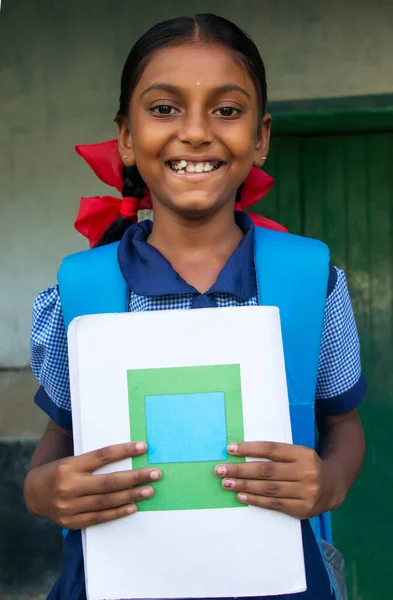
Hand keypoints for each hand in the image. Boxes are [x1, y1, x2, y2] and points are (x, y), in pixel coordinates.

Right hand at [24, 442, 161, 528]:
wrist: (33, 493)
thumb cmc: (59, 471)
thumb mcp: (71, 459)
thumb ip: (93, 459)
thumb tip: (125, 452)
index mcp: (69, 465)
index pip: (102, 456)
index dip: (124, 451)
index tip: (143, 447)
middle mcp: (69, 486)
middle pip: (109, 482)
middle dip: (135, 477)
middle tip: (156, 473)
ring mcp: (70, 506)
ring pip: (106, 501)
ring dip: (131, 496)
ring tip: (149, 490)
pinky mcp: (72, 522)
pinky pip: (99, 517)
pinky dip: (118, 512)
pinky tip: (133, 506)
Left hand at [214, 441, 339, 518]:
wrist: (333, 485)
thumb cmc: (306, 465)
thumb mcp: (297, 453)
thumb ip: (276, 453)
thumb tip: (241, 452)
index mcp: (303, 454)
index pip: (271, 449)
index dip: (249, 449)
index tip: (230, 449)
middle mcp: (306, 472)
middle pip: (267, 471)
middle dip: (240, 470)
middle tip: (220, 469)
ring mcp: (306, 492)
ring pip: (268, 489)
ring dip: (244, 485)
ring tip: (226, 482)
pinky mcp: (302, 509)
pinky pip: (274, 504)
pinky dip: (255, 500)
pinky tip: (240, 495)